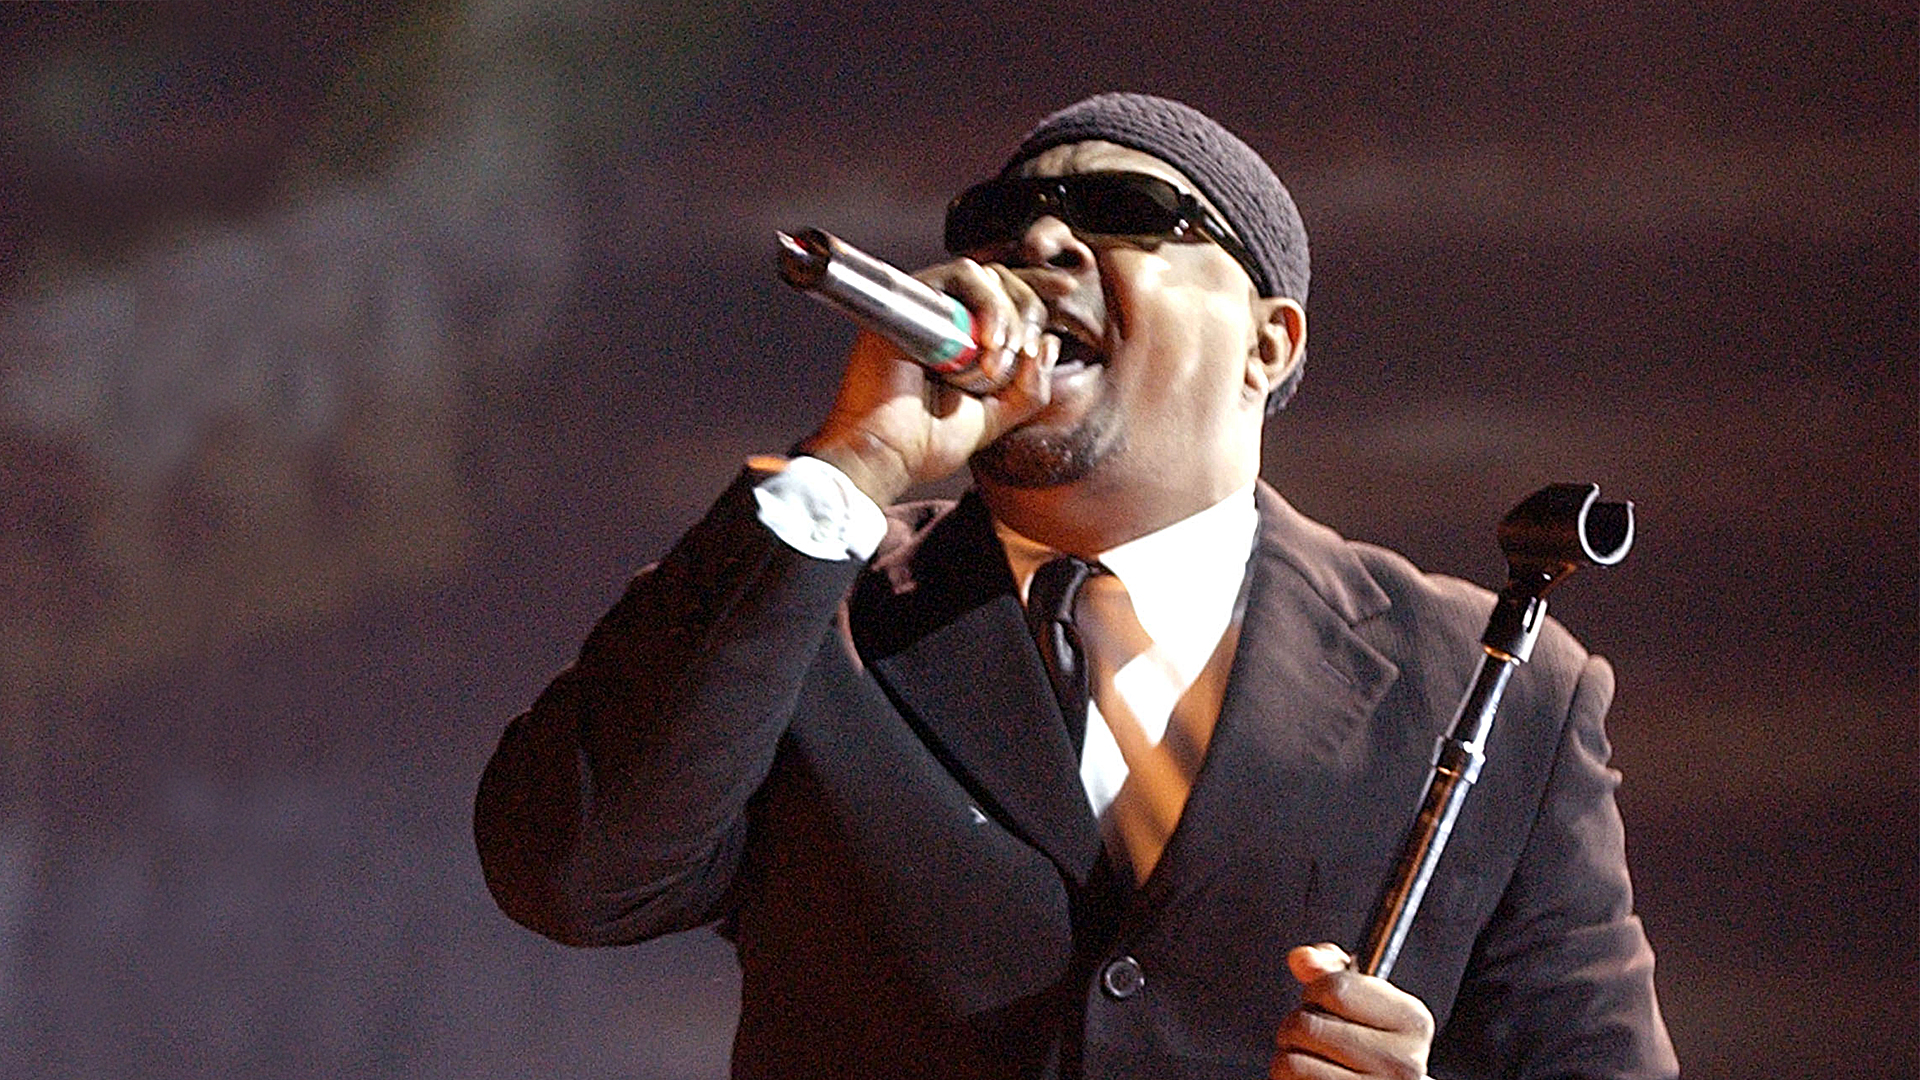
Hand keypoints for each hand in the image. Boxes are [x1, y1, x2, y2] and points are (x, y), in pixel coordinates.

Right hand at [797, 258, 1057, 504]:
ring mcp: (926, 307)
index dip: (1039, 286)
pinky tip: (988, 345)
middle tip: (1023, 360)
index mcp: (963, 340)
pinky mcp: (909, 300)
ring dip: (1007, 317)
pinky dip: (987, 305)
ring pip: (988, 277)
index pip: (1007, 296)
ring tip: (998, 363)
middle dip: (1027, 314)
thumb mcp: (996, 418)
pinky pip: (962, 276)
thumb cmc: (925, 442)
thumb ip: (1030, 388)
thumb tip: (1049, 342)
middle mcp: (944, 318)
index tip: (1067, 287)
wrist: (886, 454)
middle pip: (1003, 281)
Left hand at [1270, 944, 1434, 1079]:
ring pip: (1292, 1059)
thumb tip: (1302, 958)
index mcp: (1412, 1021)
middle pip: (1307, 1023)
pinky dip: (1286, 1076)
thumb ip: (1330, 969)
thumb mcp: (1360, 999)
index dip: (1316, 991)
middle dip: (1298, 1025)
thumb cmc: (1369, 1046)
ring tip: (1314, 1058)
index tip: (1326, 1003)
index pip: (1337, 987)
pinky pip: (1290, 1079)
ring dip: (1290, 1055)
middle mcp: (1402, 1060)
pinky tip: (1311, 1077)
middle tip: (1318, 1038)